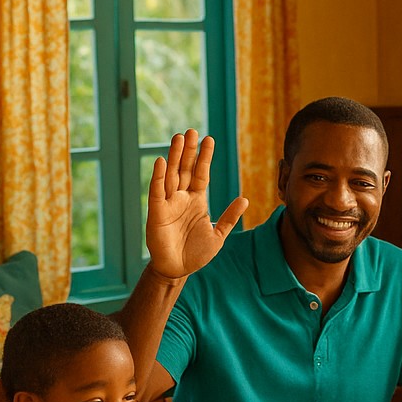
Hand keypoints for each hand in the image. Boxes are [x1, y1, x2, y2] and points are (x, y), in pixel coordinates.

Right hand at [144, 130, 248, 279]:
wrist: (178, 270)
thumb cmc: (197, 253)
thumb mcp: (218, 234)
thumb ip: (229, 217)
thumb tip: (244, 199)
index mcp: (197, 201)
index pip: (201, 174)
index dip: (205, 157)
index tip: (209, 139)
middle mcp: (182, 198)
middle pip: (185, 169)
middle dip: (189, 150)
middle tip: (191, 131)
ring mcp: (168, 203)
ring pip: (171, 175)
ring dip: (174, 156)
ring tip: (178, 138)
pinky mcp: (156, 212)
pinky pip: (157, 191)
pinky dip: (159, 177)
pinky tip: (161, 161)